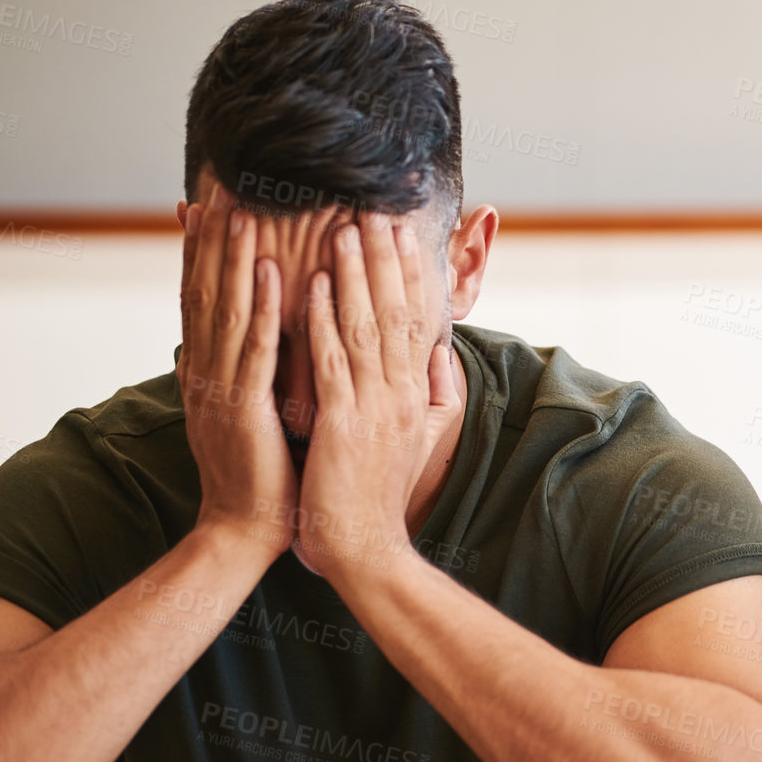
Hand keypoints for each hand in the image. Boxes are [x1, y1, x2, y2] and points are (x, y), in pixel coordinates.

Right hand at [177, 183, 296, 559]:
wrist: (247, 533)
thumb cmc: (260, 477)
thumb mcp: (245, 414)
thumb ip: (238, 375)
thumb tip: (221, 344)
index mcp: (208, 374)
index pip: (203, 300)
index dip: (201, 252)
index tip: (206, 206)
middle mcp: (206, 373)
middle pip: (205, 293)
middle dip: (211, 240)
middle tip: (219, 187)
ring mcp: (220, 390)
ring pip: (225, 311)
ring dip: (232, 258)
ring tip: (241, 210)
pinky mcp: (245, 410)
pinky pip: (252, 349)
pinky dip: (258, 306)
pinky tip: (266, 270)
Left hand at [292, 211, 459, 577]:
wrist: (366, 551)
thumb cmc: (382, 498)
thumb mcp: (420, 439)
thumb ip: (435, 393)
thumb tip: (442, 353)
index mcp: (413, 395)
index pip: (413, 321)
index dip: (407, 274)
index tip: (400, 232)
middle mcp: (398, 394)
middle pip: (394, 312)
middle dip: (383, 259)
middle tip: (373, 211)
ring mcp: (372, 407)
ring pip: (365, 327)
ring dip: (356, 275)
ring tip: (344, 230)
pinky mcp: (341, 424)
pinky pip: (333, 363)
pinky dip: (326, 323)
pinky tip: (318, 287)